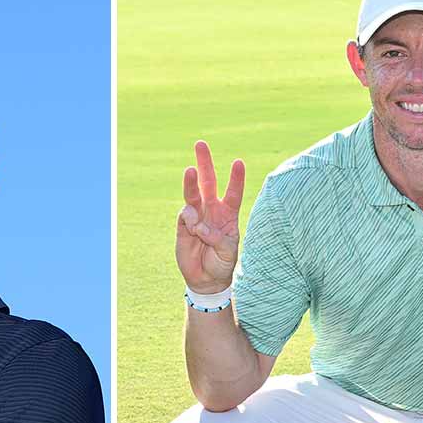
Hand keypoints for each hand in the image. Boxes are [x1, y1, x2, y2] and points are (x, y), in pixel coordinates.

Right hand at [176, 141, 245, 293]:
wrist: (207, 279)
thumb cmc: (223, 263)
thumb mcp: (228, 250)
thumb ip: (216, 236)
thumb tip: (199, 225)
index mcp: (228, 214)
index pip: (233, 192)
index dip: (235, 178)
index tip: (238, 162)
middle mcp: (212, 210)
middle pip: (208, 182)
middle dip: (204, 162)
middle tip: (200, 143)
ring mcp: (196, 216)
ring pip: (192, 193)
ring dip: (190, 181)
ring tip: (189, 170)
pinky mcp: (183, 225)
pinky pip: (185, 216)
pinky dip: (190, 221)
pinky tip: (194, 231)